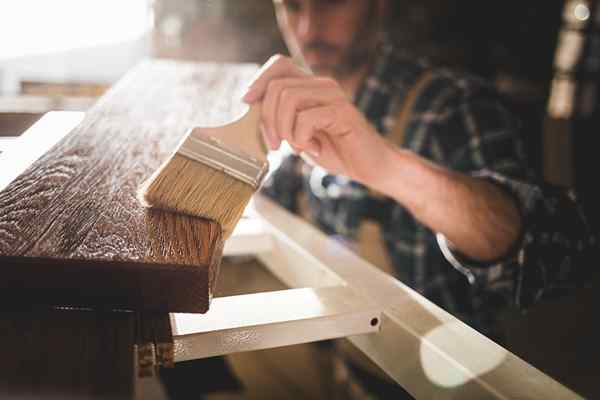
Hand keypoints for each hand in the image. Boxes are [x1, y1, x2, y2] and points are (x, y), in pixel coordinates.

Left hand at [242, 55, 388, 183]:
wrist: (370, 167)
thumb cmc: (334, 150)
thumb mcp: (298, 134)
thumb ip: (280, 120)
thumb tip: (250, 111)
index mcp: (311, 86)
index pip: (279, 65)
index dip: (258, 81)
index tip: (247, 103)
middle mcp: (322, 84)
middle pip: (277, 87)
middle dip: (267, 119)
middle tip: (274, 144)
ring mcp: (334, 96)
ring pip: (289, 99)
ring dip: (284, 129)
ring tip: (295, 146)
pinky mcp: (343, 112)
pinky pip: (306, 118)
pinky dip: (302, 138)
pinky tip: (314, 149)